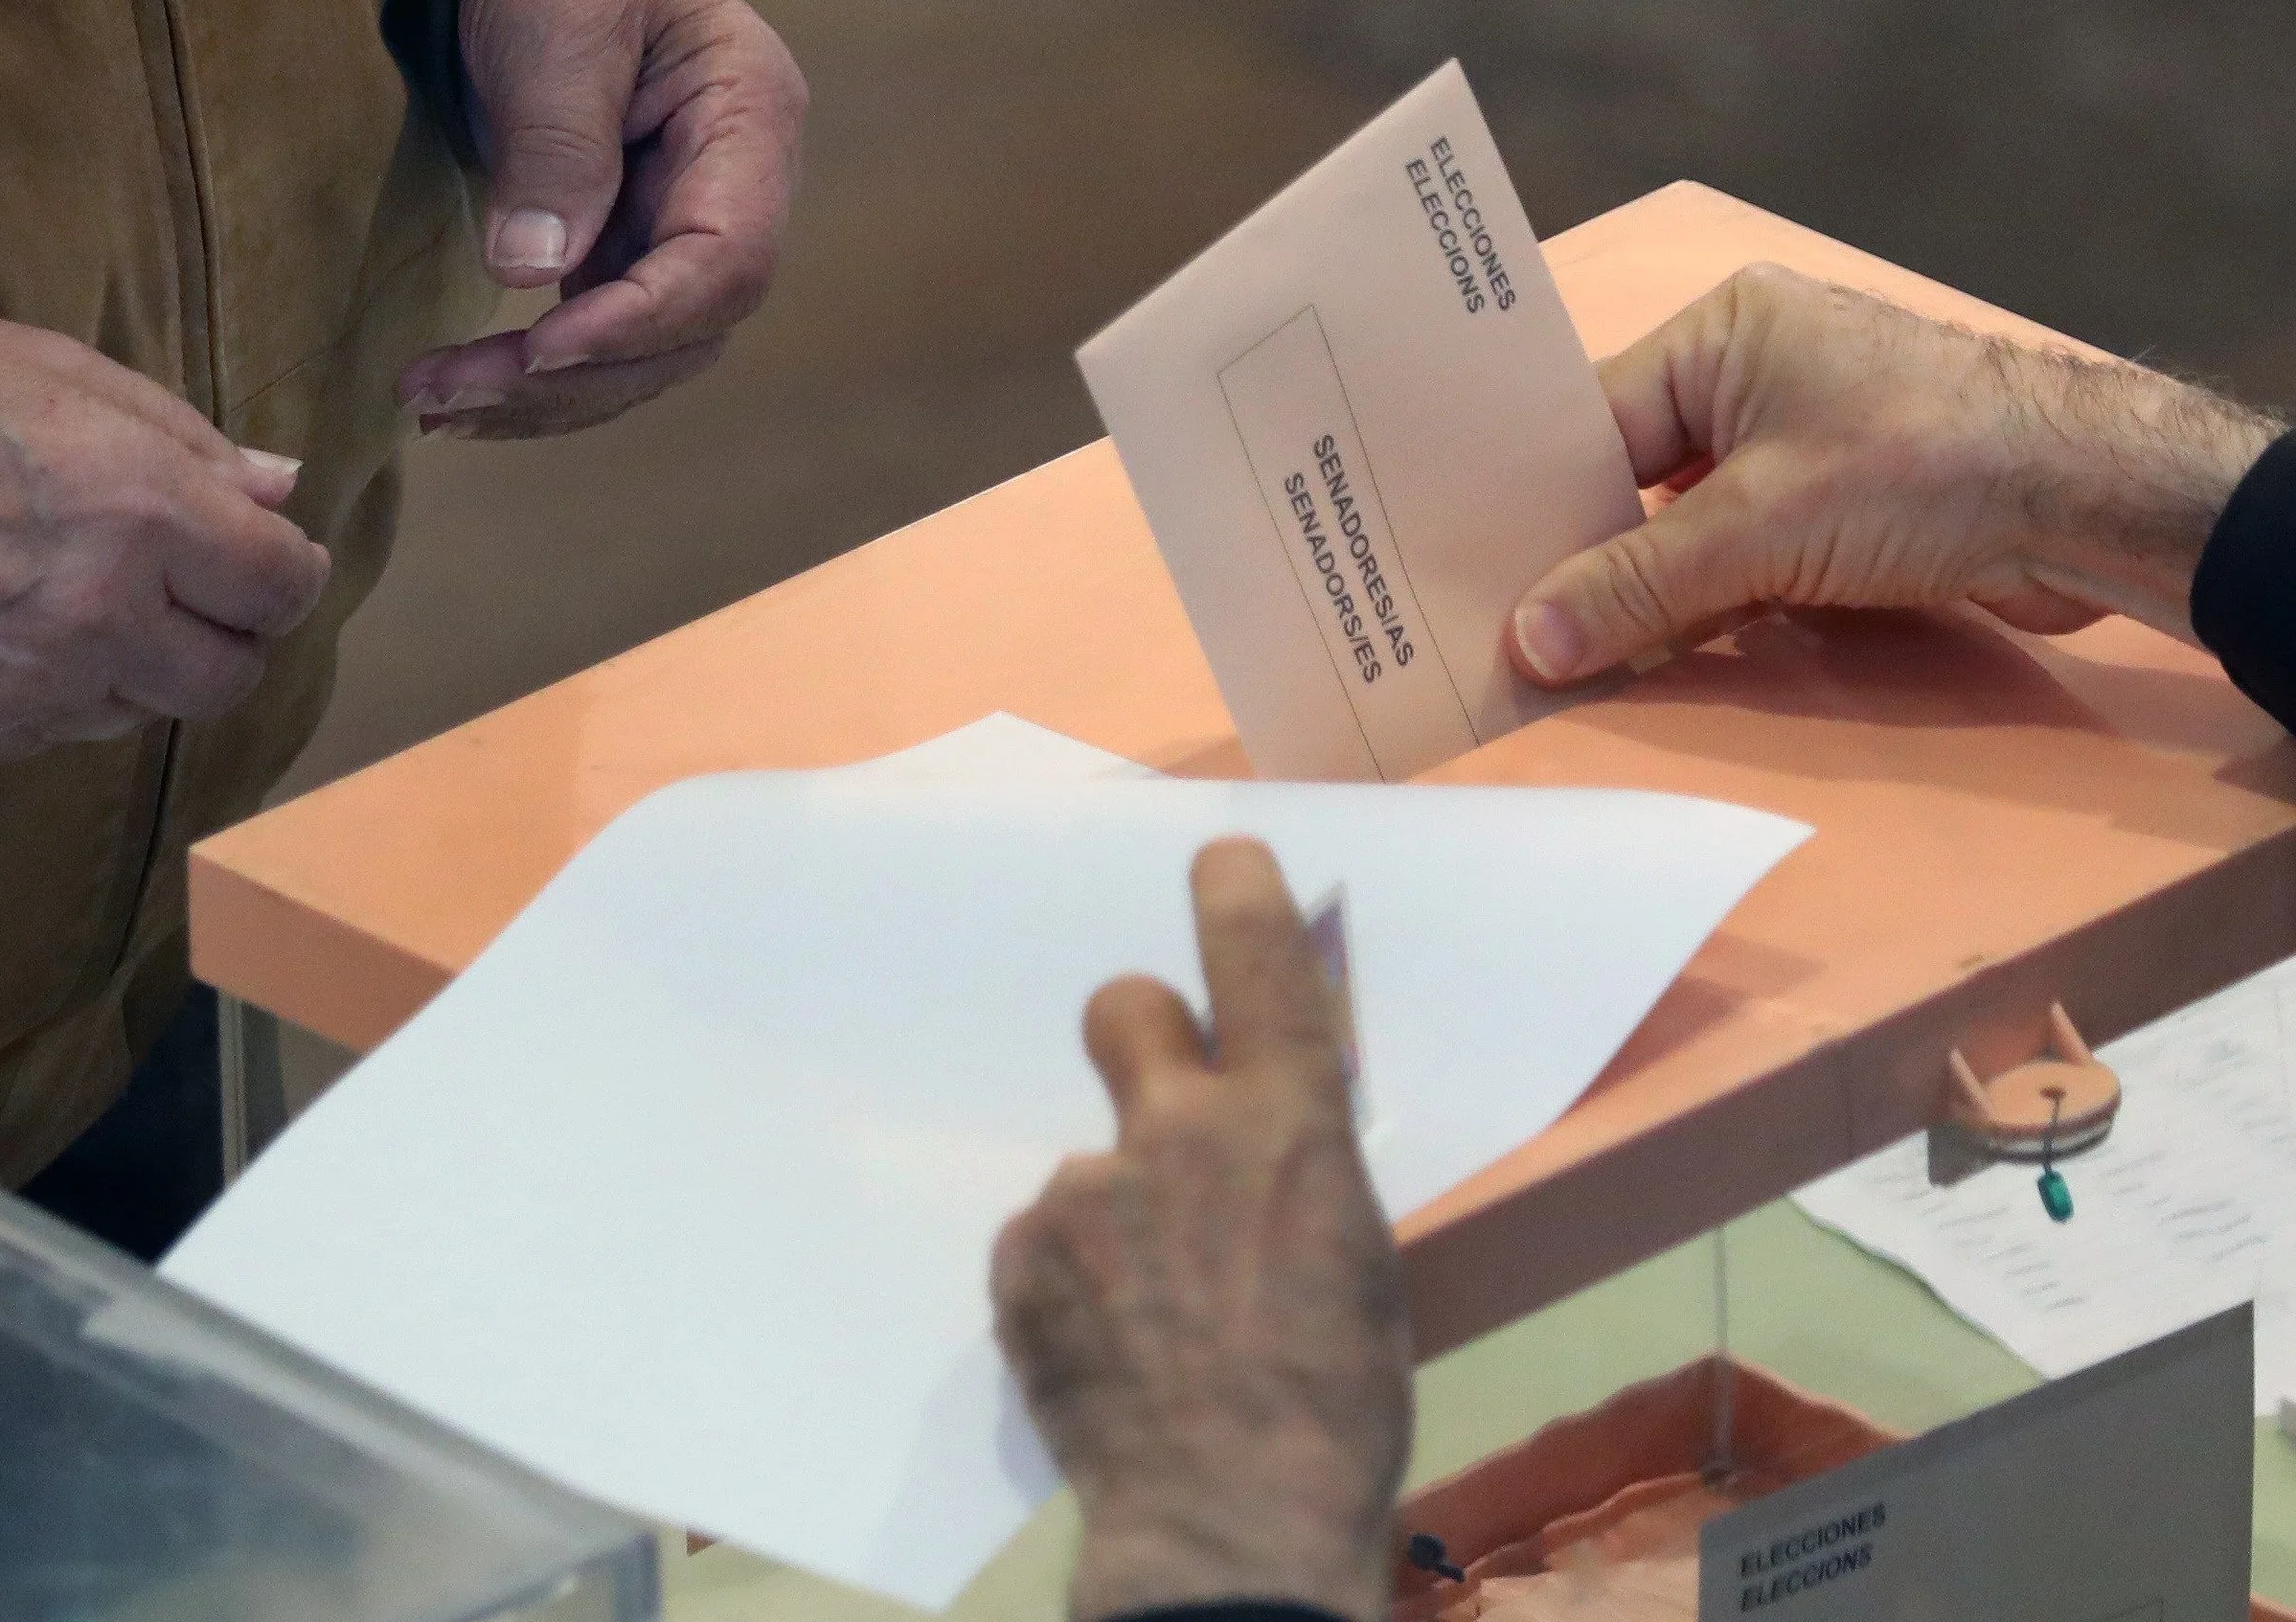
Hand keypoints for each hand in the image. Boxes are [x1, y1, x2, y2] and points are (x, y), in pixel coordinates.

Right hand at [0, 303, 328, 764]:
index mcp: (147, 515)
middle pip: (229, 678)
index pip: (280, 589)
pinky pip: (57, 734)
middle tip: (198, 596)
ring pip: (145, 712)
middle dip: (230, 637)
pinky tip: (13, 633)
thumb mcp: (70, 375)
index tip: (274, 559)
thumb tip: (280, 490)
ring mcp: (38, 690)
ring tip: (87, 603)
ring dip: (142, 668)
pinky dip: (58, 696)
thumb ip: (191, 442)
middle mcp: (107, 619)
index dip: (289, 575)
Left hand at [398, 0, 806, 439]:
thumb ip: (556, 143)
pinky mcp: (630, 255)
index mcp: (751, 123)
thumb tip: (533, 273)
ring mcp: (685, 233)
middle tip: (446, 394)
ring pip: (642, 357)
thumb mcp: (559, 28)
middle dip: (569, 378)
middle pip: (685, 330)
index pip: (724, 260)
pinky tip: (458, 396)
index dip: (637, 321)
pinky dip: (532, 380)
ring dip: (540, 398)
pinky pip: (598, 342)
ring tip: (432, 405)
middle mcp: (739, 196)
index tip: (539, 350)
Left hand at [993, 839, 1412, 1621]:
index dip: (1236, 891)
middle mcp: (1174, 1132)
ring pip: (1091, 1161)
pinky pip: (1046, 1241)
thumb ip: (1296, 1169)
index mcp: (1287, 1127)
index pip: (1257, 960)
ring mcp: (1085, 1194)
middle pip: (1123, 1006)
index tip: (1219, 855)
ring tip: (1151, 1316)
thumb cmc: (1337, 1400)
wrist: (1231, 1519)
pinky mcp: (1020, 1260)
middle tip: (1159, 1104)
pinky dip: (1072, 1284)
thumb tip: (1264, 1139)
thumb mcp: (1355, 1257)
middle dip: (1138, 1034)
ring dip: (1114, 1213)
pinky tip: (1110, 1352)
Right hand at [1507, 264, 2283, 684]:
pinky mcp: (1835, 507)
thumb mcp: (1759, 528)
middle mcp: (1754, 375)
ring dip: (1643, 590)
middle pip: (1632, 476)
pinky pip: (1736, 556)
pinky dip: (1700, 604)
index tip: (1467, 571)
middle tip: (1498, 623)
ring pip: (1683, 525)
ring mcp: (1798, 441)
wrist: (2091, 503)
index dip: (1532, 503)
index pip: (1592, 421)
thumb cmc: (1923, 468)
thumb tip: (1527, 645)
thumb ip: (1637, 587)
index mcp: (1724, 334)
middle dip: (1581, 553)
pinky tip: (1645, 654)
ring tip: (1557, 652)